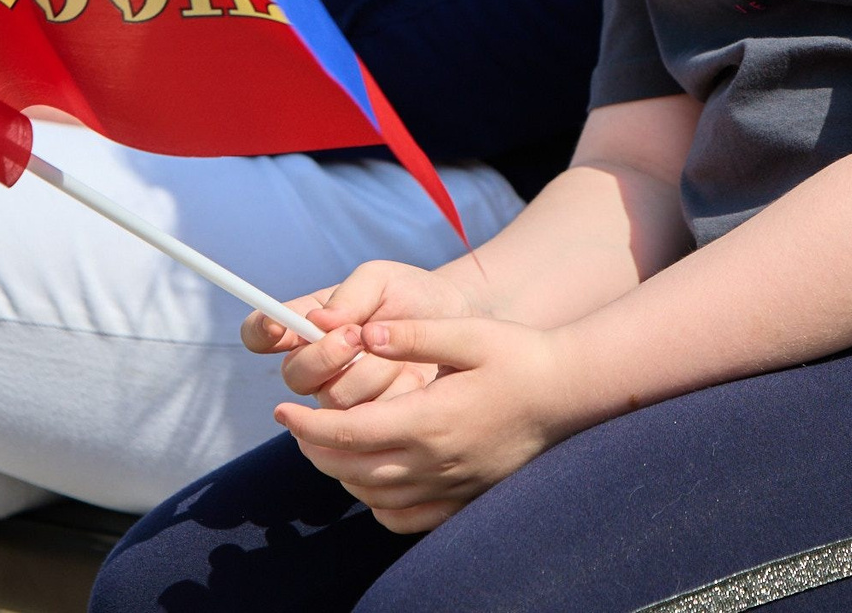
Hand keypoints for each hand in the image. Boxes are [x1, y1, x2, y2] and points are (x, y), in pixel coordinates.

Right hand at [247, 261, 482, 409]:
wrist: (457, 327)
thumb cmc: (412, 296)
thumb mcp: (382, 280)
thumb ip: (351, 295)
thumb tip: (320, 321)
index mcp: (307, 325)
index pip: (260, 331)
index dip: (261, 332)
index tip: (279, 327)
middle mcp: (316, 365)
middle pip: (294, 376)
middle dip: (325, 355)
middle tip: (357, 335)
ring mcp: (341, 398)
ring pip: (333, 401)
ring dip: (369, 373)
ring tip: (398, 354)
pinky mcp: (369, 425)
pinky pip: (367, 423)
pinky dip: (394, 395)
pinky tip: (413, 380)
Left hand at [276, 317, 589, 532]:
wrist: (568, 394)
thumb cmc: (519, 356)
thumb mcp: (468, 333)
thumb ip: (412, 334)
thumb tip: (365, 333)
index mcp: (429, 419)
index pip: (349, 433)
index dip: (307, 427)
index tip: (282, 412)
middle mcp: (435, 461)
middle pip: (352, 470)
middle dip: (314, 449)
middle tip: (297, 425)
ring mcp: (450, 485)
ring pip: (373, 495)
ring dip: (340, 473)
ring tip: (326, 444)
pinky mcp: (463, 498)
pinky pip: (404, 517)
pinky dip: (377, 504)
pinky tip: (371, 478)